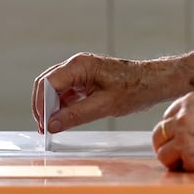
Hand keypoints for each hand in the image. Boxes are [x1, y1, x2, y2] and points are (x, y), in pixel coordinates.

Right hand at [32, 53, 157, 133]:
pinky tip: (63, 119)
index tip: (43, 124)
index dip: (41, 104)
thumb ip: (75, 115)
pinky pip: (65, 93)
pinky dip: (61, 106)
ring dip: (50, 107)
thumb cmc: (134, 88)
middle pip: (46, 84)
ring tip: (52, 126)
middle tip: (44, 127)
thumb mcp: (104, 106)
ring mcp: (79, 73)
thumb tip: (52, 125)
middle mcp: (76, 65)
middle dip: (42, 106)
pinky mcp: (83, 81)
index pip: (48, 82)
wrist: (153, 82)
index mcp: (80, 65)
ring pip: (53, 89)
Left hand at [152, 90, 193, 183]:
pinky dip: (184, 171)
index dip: (173, 133)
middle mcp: (186, 115)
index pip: (167, 118)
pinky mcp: (190, 157)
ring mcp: (185, 135)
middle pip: (159, 134)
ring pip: (162, 152)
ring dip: (174, 160)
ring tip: (193, 163)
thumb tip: (177, 133)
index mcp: (192, 100)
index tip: (178, 140)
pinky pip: (174, 167)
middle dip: (167, 146)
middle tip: (179, 156)